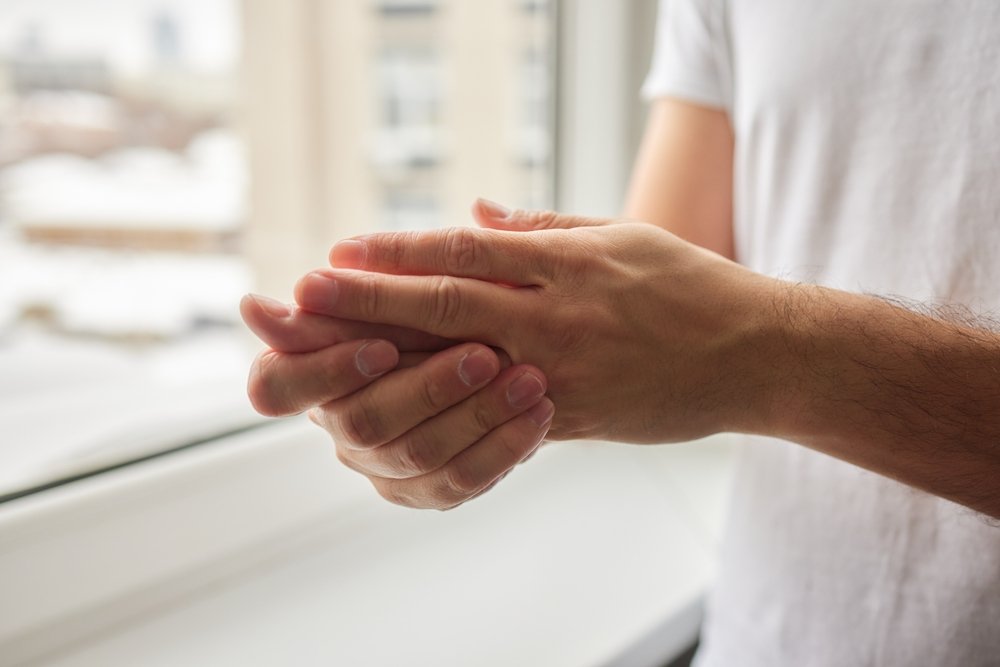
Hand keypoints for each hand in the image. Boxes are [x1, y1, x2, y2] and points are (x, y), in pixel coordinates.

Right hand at [240, 293, 553, 509]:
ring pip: (422, 455)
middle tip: (485, 356)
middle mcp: (337, 427)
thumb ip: (338, 298)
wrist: (491, 345)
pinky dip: (505, 447)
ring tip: (530, 379)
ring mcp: (382, 466)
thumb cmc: (426, 307)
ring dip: (480, 414)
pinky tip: (540, 414)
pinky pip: (463, 481)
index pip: (277, 387)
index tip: (382, 345)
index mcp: (306, 376)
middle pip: (365, 422)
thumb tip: (252, 307)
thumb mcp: (391, 290)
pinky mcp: (427, 490)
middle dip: (428, 388)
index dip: (326, 372)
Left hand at [294, 200, 780, 443]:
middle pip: (447, 305)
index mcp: (568, 263)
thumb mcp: (622, 237)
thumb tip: (476, 217)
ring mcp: (565, 371)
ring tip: (335, 355)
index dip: (398, 252)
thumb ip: (543, 229)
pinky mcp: (575, 417)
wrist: (756, 356)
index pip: (465, 254)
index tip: (341, 251)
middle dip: (370, 300)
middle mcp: (559, 316)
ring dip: (393, 358)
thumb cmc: (690, 288)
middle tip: (303, 297)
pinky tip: (402, 404)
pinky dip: (446, 406)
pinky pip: (501, 413)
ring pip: (464, 363)